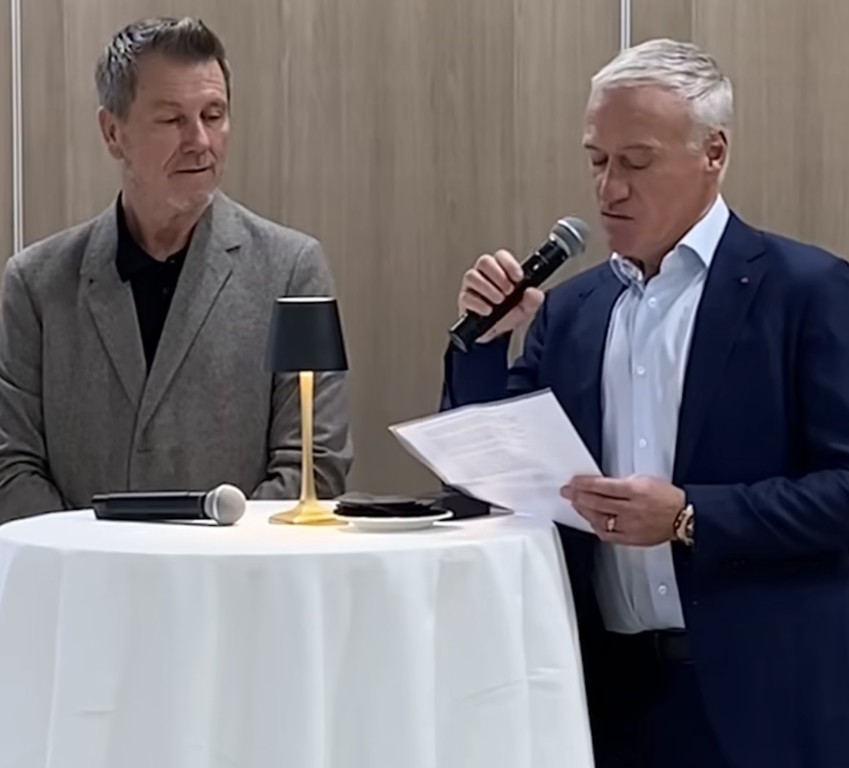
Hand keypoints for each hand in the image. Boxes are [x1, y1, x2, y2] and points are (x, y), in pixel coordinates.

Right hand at [458, 250, 543, 342]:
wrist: (497, 333)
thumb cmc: (508, 314)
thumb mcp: (526, 308)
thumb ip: (533, 299)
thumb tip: (533, 292)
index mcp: (500, 271)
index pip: (501, 256)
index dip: (509, 264)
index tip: (518, 277)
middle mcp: (484, 275)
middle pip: (484, 261)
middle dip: (498, 276)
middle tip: (508, 290)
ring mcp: (472, 287)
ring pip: (472, 276)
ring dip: (488, 288)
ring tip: (499, 300)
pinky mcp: (464, 301)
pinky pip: (466, 296)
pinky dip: (479, 303)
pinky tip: (488, 310)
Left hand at [561, 475, 685, 545]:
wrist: (683, 516)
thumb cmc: (666, 497)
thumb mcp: (644, 480)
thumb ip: (621, 483)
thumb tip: (600, 484)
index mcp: (635, 491)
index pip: (602, 486)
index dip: (584, 484)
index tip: (574, 482)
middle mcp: (631, 509)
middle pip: (597, 503)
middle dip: (578, 496)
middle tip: (567, 492)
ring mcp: (630, 526)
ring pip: (600, 519)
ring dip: (584, 511)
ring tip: (577, 504)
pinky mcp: (632, 539)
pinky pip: (608, 534)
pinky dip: (596, 527)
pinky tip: (591, 521)